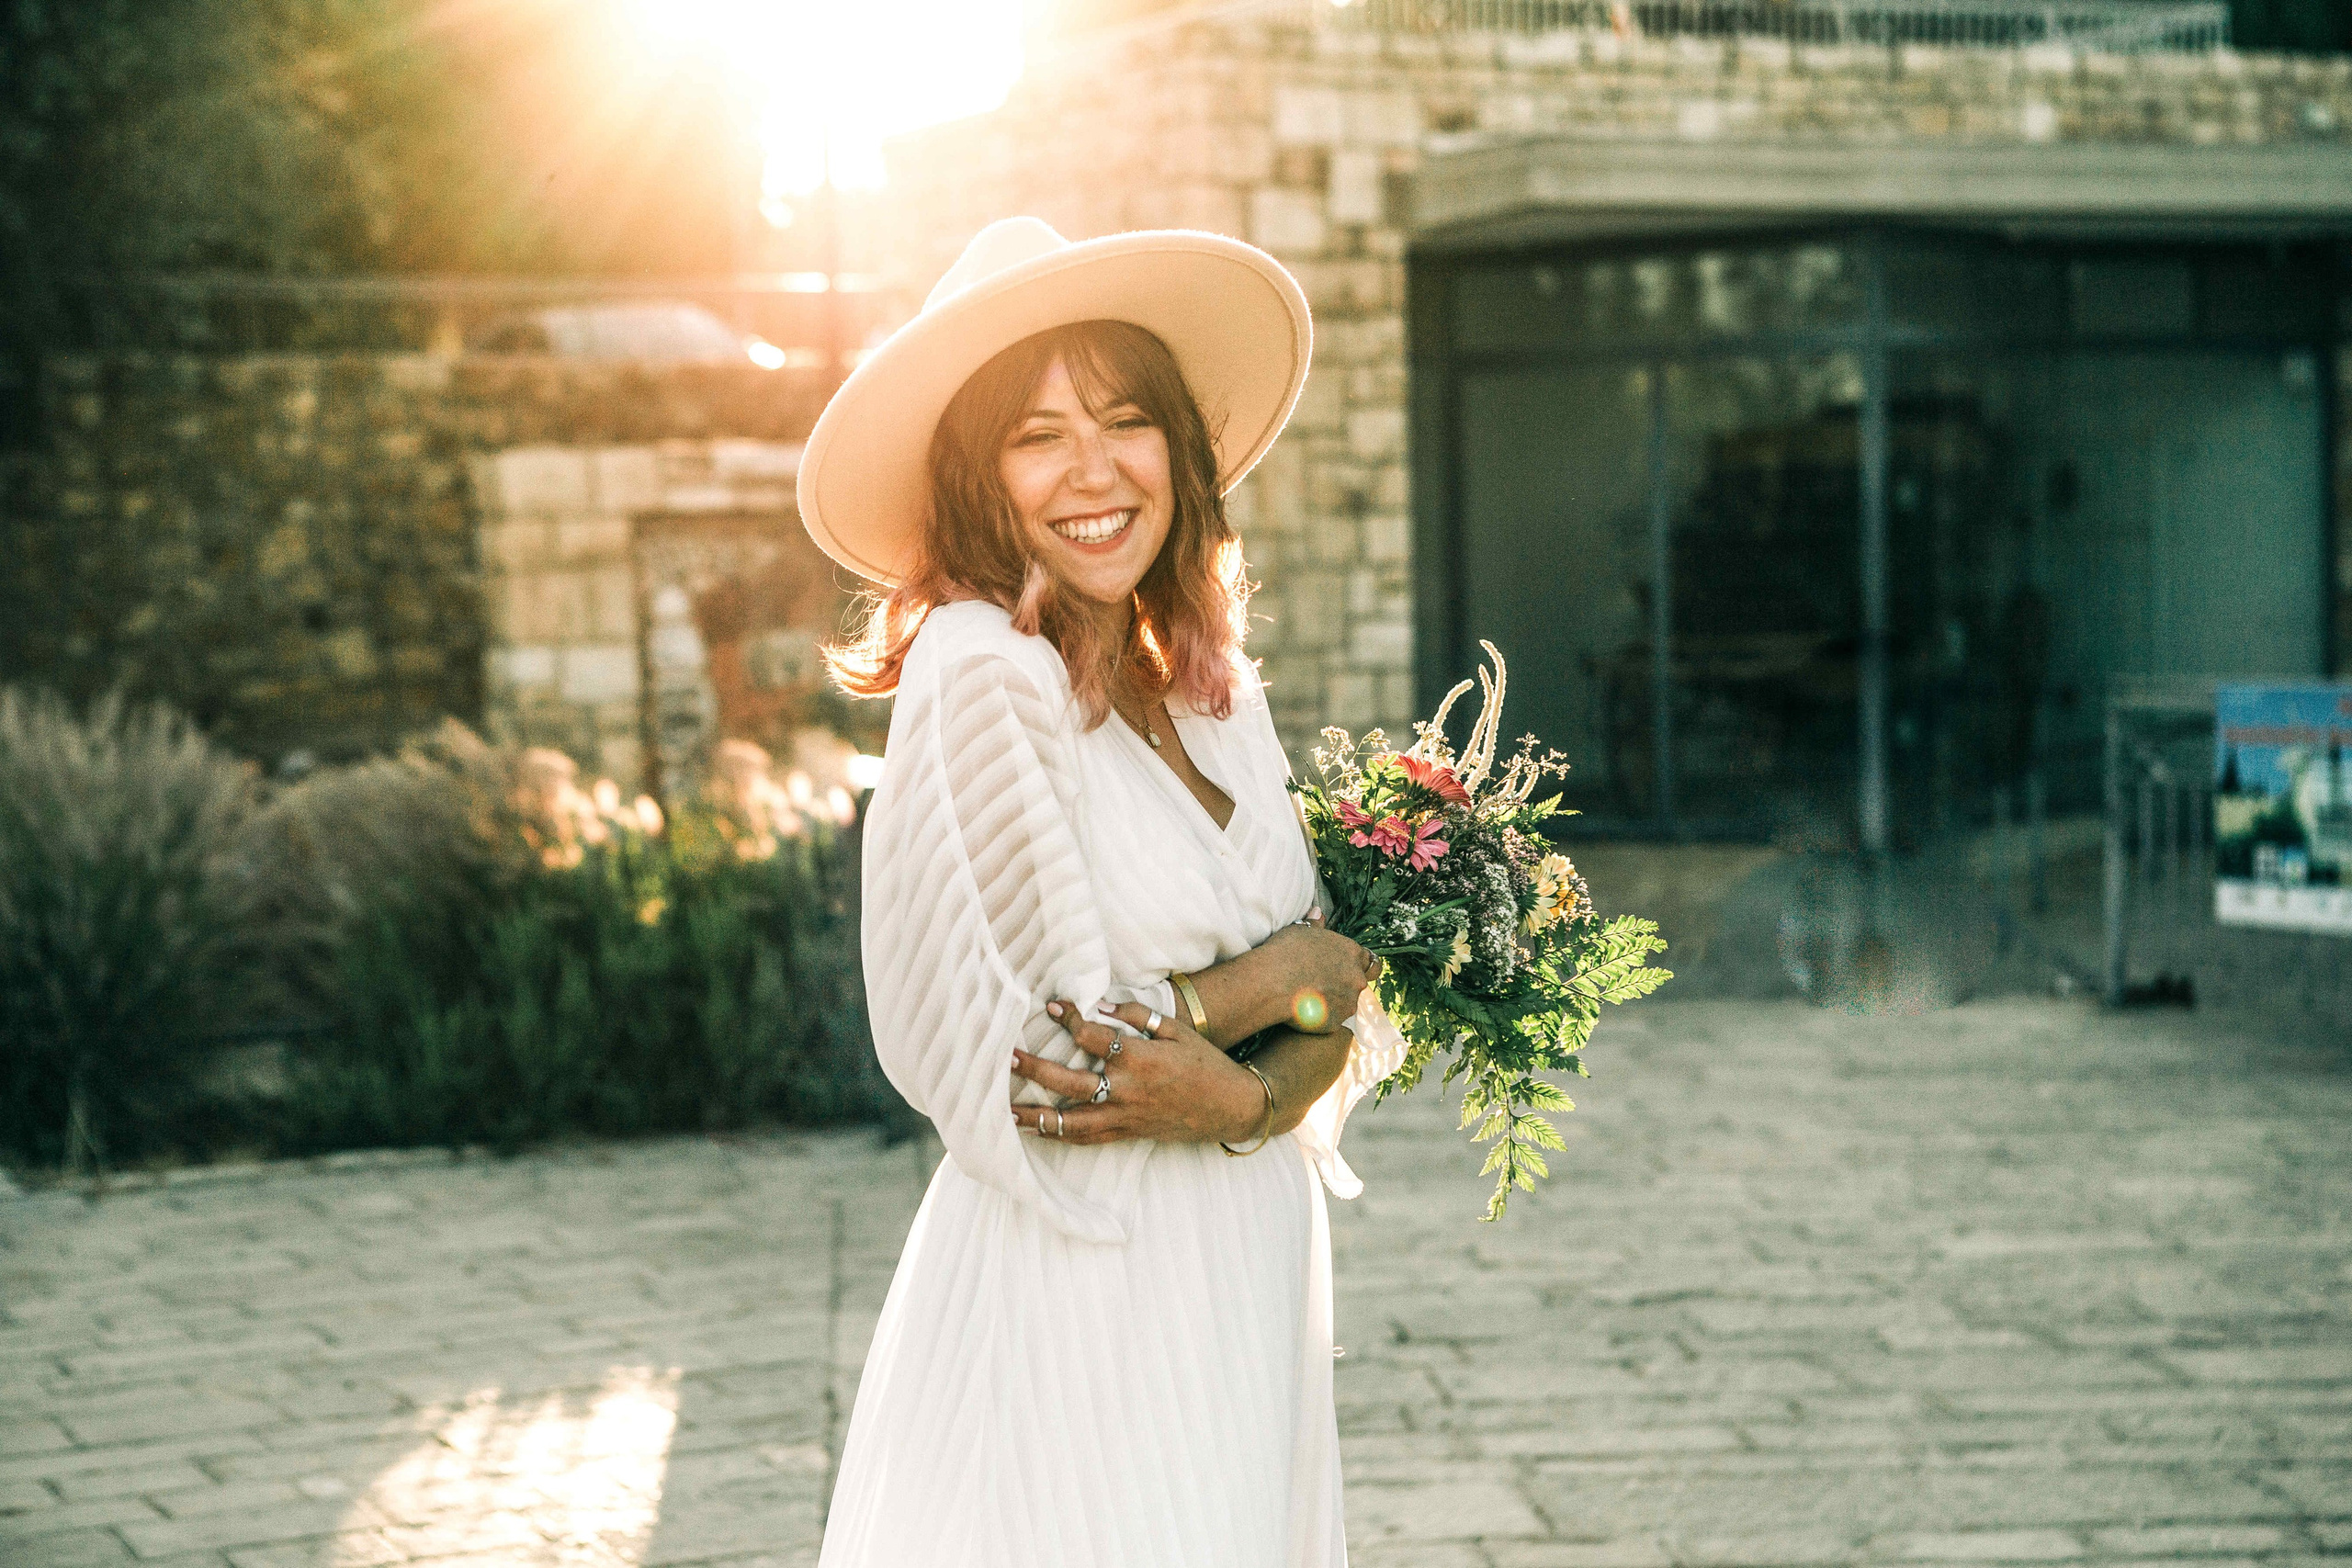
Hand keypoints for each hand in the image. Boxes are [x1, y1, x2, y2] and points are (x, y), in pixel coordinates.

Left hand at [1010, 1000, 1262, 1146]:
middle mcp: (1126, 1090)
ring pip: (1070, 1121)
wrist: (1230, 1106)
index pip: (1091, 1037)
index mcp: (1139, 1058)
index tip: (1052, 1007)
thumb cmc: (1205, 1062)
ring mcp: (1124, 1116)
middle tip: (1008, 1057)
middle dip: (1034, 1070)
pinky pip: (1086, 1138)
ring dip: (1036, 1115)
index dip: (1069, 1019)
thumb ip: (1137, 1015)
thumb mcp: (1177, 1030)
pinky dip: (1059, 1136)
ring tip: (1006, 1109)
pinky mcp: (1127, 1134)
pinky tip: (1037, 1131)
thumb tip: (1101, 1005)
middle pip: (1068, 1083)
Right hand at [1254, 911, 1380, 1031]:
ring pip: (1346, 1002)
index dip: (1359, 964)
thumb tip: (1319, 913)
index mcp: (1351, 952)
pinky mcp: (1337, 1021)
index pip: (1370, 960)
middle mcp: (1356, 977)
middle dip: (1345, 983)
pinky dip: (1323, 1016)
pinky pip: (1333, 1019)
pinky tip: (1305, 1010)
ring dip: (1334, 1000)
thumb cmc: (1285, 952)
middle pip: (1358, 982)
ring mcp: (1349, 1001)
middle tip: (1323, 983)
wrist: (1273, 983)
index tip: (1346, 967)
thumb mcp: (1299, 930)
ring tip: (1310, 997)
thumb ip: (1315, 924)